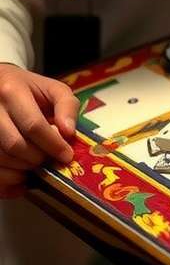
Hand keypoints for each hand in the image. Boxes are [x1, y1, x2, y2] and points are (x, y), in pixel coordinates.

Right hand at [0, 64, 77, 197]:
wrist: (0, 84)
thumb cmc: (30, 90)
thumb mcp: (53, 90)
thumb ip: (67, 107)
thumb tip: (68, 133)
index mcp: (11, 91)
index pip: (33, 125)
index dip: (53, 145)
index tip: (66, 156)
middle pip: (15, 145)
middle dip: (37, 158)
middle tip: (49, 160)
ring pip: (0, 158)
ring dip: (22, 170)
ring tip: (36, 165)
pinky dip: (6, 180)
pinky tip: (21, 178)